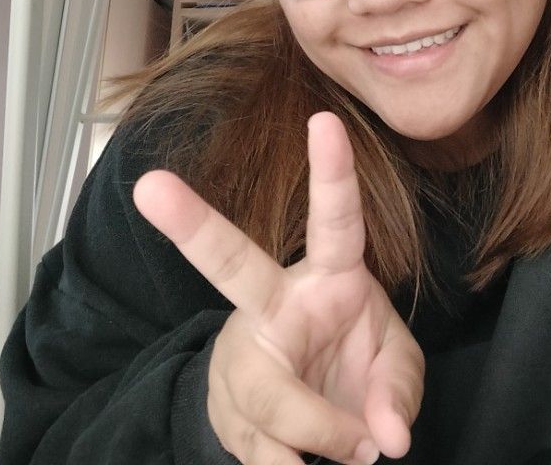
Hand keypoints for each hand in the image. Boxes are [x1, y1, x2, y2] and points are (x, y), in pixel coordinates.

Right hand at [134, 112, 423, 464]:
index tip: (325, 120)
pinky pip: (263, 453)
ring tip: (356, 452)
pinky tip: (304, 462)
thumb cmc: (356, 363)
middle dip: (192, 225)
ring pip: (269, 394)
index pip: (335, 220)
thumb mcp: (395, 364)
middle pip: (230, 265)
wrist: (305, 416)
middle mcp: (275, 305)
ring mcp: (245, 356)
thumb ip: (400, 389)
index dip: (332, 172)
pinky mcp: (229, 412)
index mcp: (328, 277)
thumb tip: (383, 438)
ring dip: (320, 431)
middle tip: (150, 186)